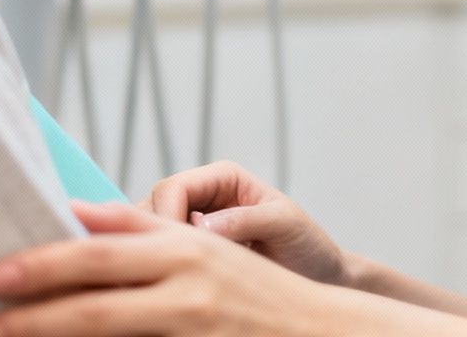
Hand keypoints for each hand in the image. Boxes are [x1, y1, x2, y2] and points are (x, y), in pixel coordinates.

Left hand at [0, 202, 333, 336]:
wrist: (322, 334)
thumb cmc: (250, 288)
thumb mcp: (201, 246)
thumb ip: (137, 228)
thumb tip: (71, 212)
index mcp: (183, 250)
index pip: (100, 254)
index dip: (45, 263)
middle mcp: (189, 290)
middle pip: (97, 303)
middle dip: (33, 314)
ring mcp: (195, 333)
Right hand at [143, 161, 349, 286]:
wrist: (319, 276)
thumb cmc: (308, 245)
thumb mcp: (285, 225)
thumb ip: (246, 219)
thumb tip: (201, 226)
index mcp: (223, 179)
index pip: (173, 188)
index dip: (165, 217)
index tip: (173, 251)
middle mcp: (202, 197)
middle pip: (151, 209)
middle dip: (151, 238)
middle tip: (164, 272)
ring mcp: (192, 226)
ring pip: (147, 234)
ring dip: (152, 254)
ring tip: (170, 281)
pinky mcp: (188, 253)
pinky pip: (159, 256)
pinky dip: (158, 270)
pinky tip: (173, 286)